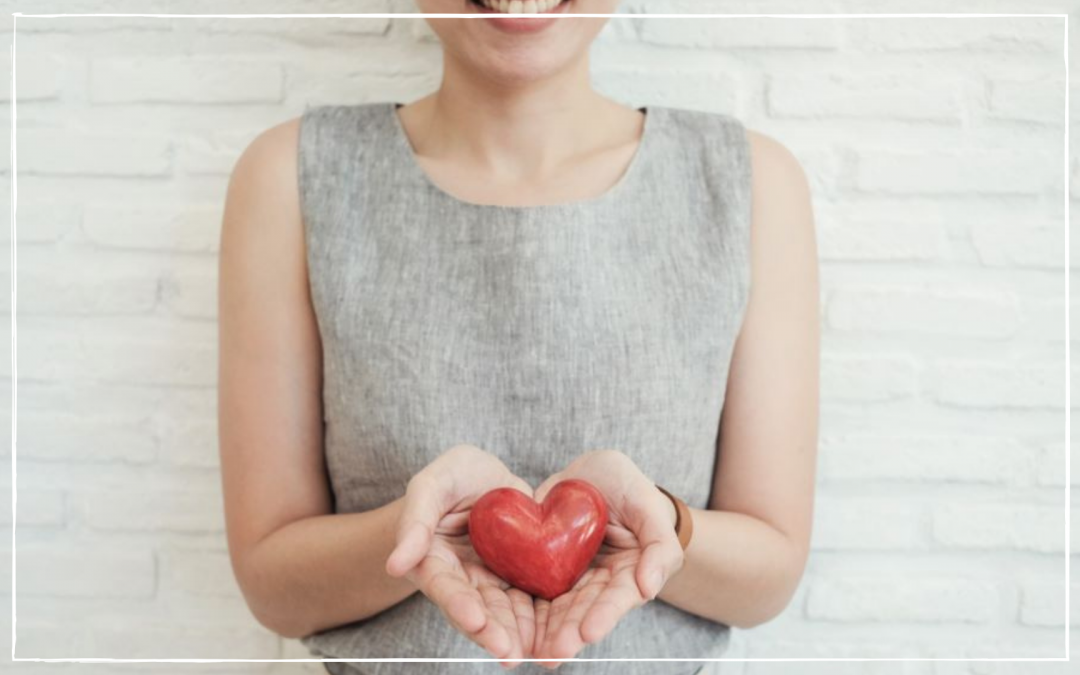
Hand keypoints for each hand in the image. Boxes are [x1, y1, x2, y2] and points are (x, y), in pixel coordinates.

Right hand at [385, 444, 535, 668]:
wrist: (488, 477)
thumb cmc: (453, 476)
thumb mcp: (433, 484)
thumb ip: (415, 519)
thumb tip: (395, 563)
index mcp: (432, 560)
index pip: (443, 586)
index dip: (457, 604)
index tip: (474, 620)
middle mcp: (461, 578)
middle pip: (475, 609)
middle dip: (492, 632)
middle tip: (509, 652)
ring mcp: (490, 581)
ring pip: (504, 612)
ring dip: (517, 634)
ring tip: (534, 653)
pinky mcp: (517, 578)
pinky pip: (529, 600)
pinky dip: (540, 619)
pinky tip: (554, 635)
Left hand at [529, 450, 684, 666]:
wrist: (594, 474)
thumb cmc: (630, 489)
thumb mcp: (648, 506)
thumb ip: (659, 545)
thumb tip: (650, 588)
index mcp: (627, 574)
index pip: (616, 598)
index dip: (604, 615)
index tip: (588, 632)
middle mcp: (597, 583)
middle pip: (582, 611)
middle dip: (567, 633)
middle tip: (552, 654)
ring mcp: (569, 577)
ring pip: (555, 608)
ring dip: (543, 631)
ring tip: (530, 651)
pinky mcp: (543, 567)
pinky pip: (530, 589)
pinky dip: (521, 609)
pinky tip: (509, 627)